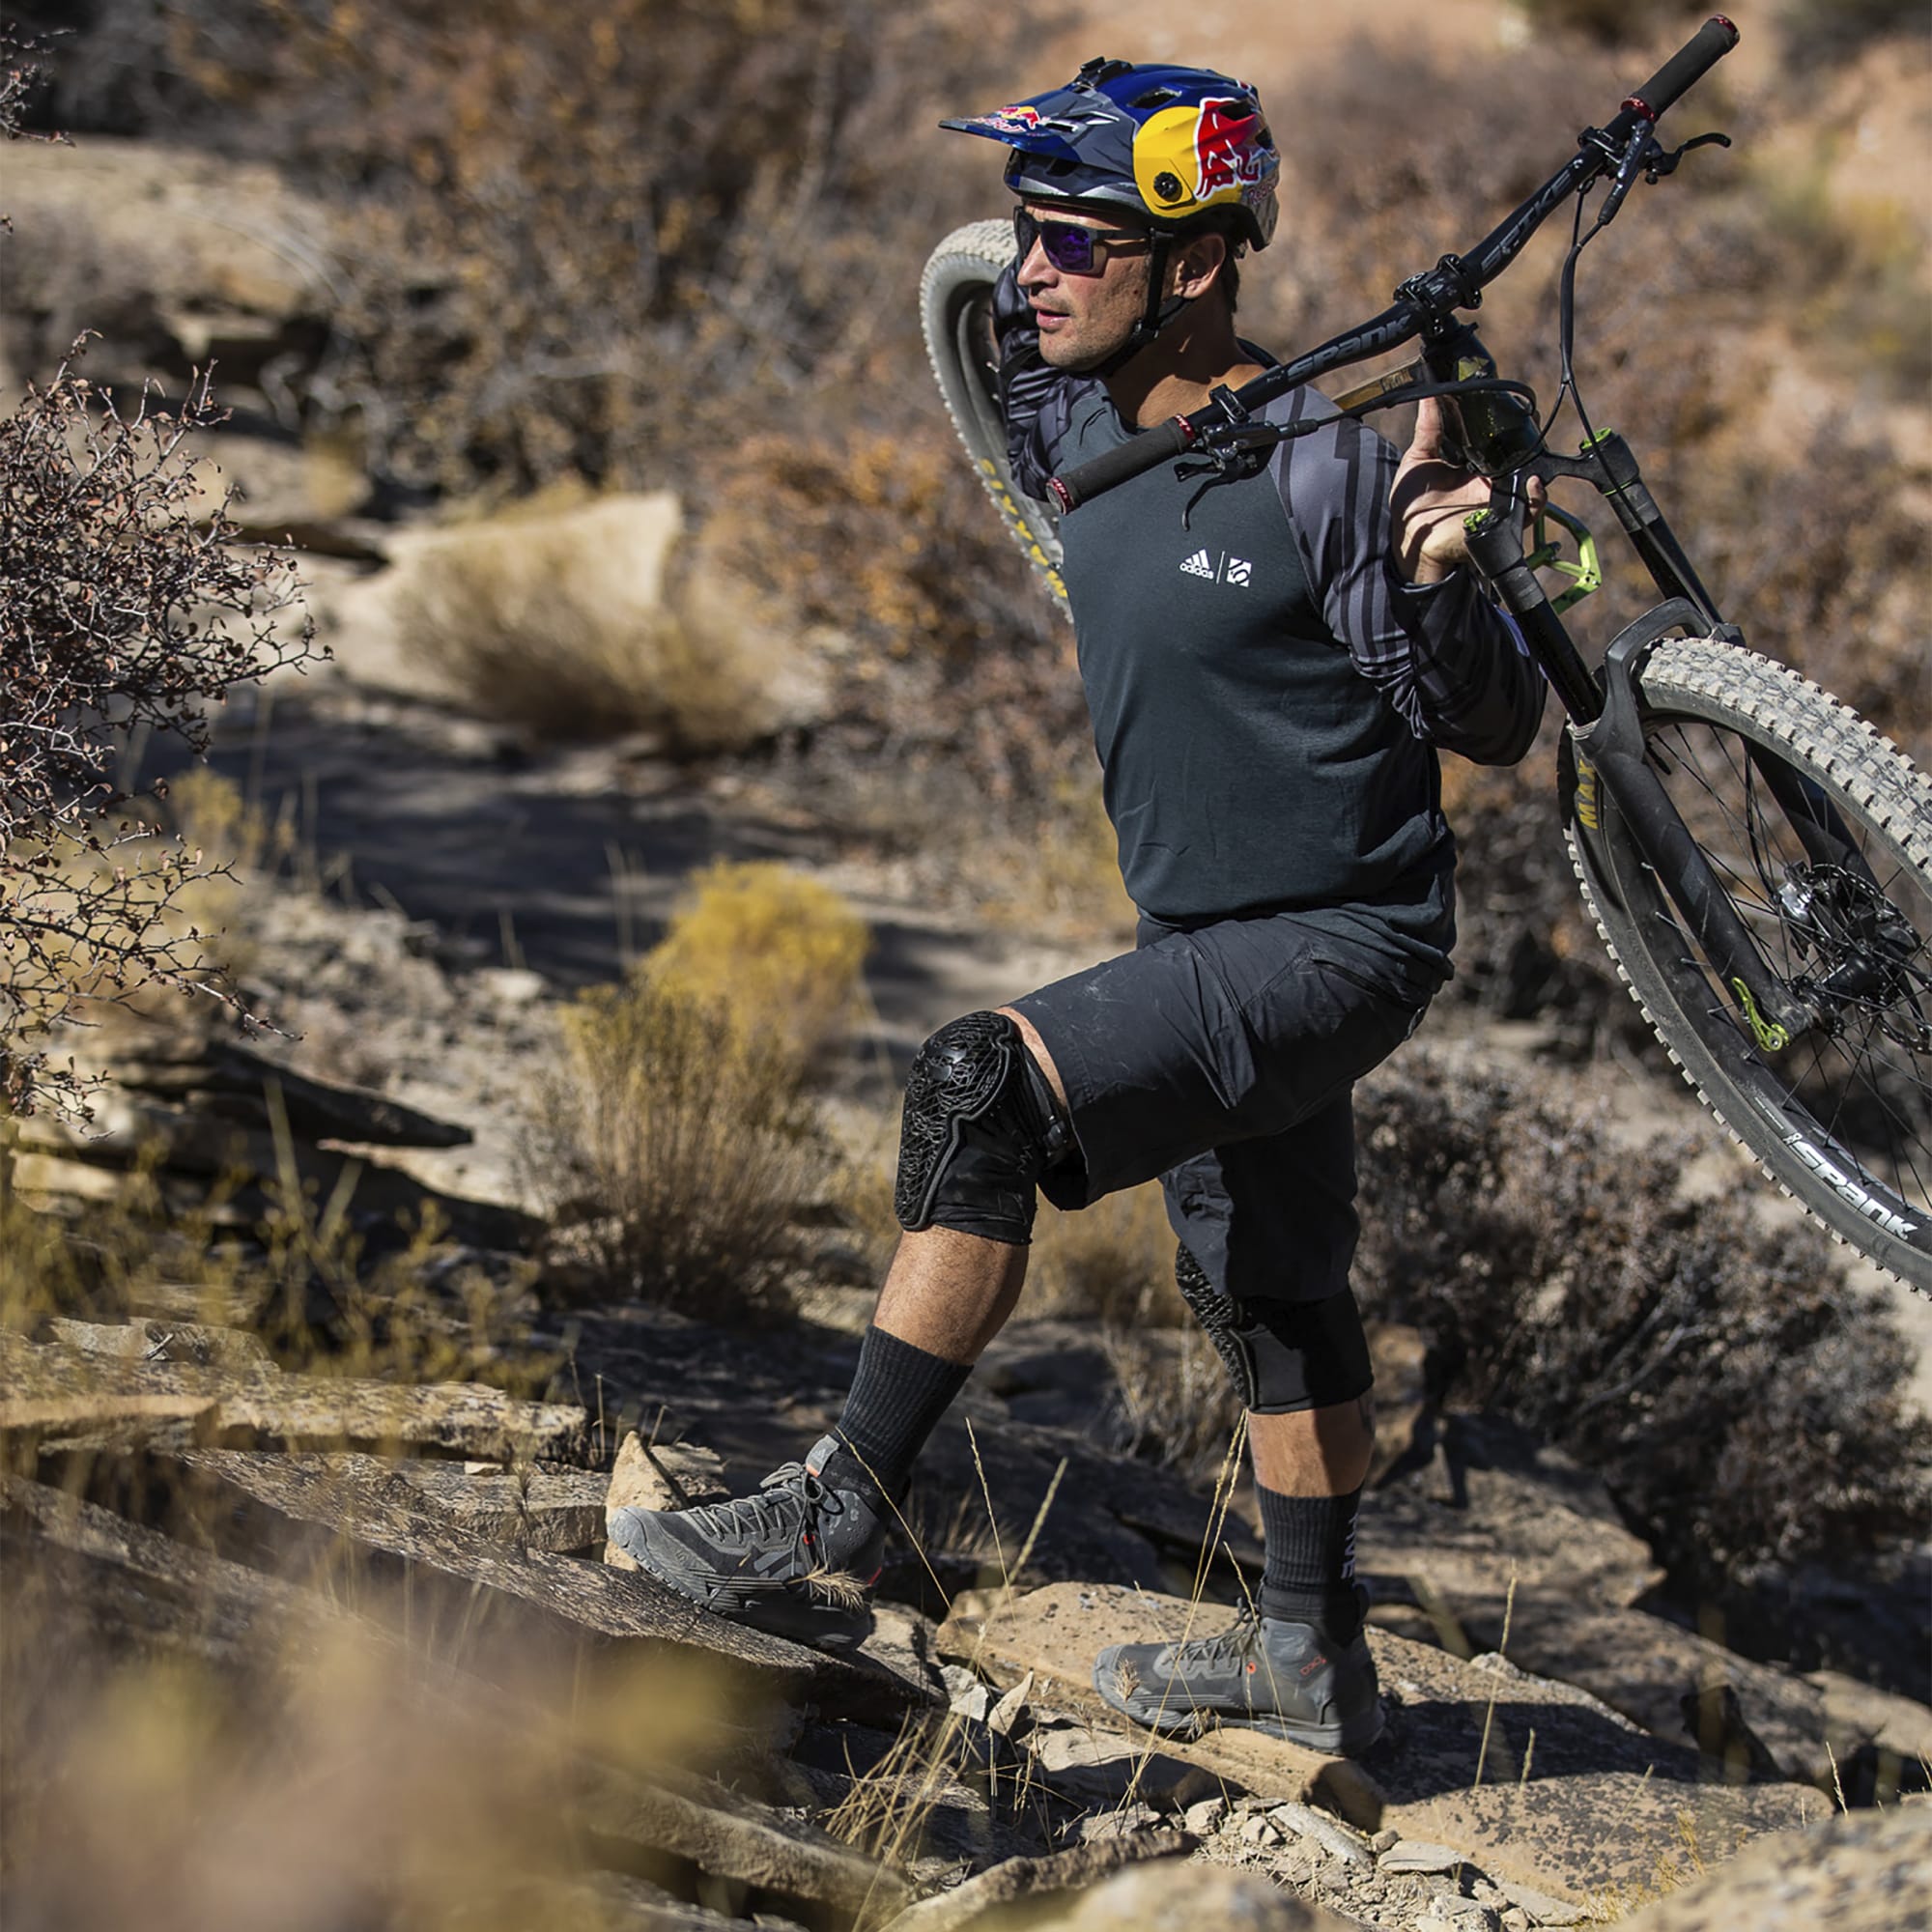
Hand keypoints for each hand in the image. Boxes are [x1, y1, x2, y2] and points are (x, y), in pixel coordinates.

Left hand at [1392, 396, 1543, 583]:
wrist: (1410, 538)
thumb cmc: (1413, 503)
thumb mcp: (1419, 459)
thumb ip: (1429, 428)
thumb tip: (1430, 395)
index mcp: (1474, 463)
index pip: (1499, 440)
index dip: (1510, 423)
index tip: (1512, 405)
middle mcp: (1490, 480)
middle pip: (1520, 456)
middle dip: (1529, 438)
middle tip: (1529, 419)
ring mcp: (1498, 499)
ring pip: (1530, 479)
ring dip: (1536, 463)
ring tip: (1533, 446)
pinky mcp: (1502, 520)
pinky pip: (1529, 510)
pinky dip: (1537, 498)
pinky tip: (1533, 483)